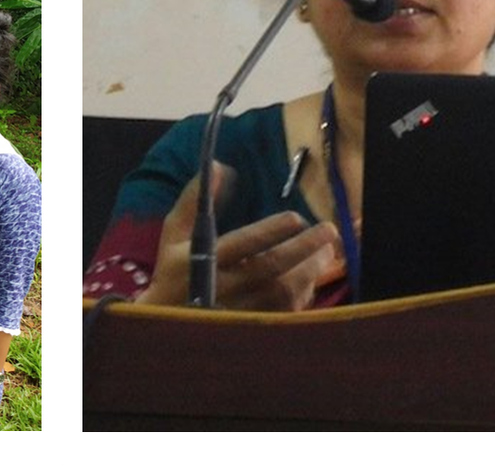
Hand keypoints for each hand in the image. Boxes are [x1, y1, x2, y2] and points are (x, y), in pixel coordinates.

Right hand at [136, 162, 343, 310]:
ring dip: (310, 271)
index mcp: (200, 260)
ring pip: (283, 293)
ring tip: (326, 252)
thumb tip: (219, 166)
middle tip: (328, 231)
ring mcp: (237, 312)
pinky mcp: (250, 329)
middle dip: (303, 249)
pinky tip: (312, 277)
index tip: (296, 218)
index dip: (271, 231)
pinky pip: (286, 313)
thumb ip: (194, 200)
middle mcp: (220, 288)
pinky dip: (304, 294)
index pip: (241, 245)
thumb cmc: (172, 271)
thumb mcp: (173, 233)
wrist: (166, 321)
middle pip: (270, 269)